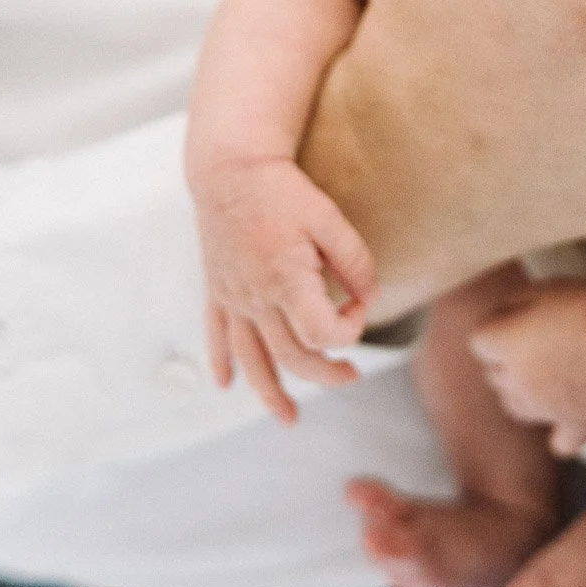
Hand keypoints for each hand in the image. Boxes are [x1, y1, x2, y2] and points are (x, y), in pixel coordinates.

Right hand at [198, 159, 375, 421]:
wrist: (229, 168)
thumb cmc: (280, 190)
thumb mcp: (329, 218)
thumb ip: (355, 261)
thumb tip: (369, 297)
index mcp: (285, 281)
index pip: (322, 332)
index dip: (349, 329)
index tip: (359, 304)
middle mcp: (255, 298)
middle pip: (291, 357)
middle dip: (325, 375)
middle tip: (350, 377)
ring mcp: (233, 297)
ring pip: (251, 359)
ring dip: (270, 393)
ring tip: (288, 418)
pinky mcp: (217, 288)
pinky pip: (216, 335)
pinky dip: (220, 362)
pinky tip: (225, 383)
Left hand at [471, 282, 585, 455]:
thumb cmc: (584, 304)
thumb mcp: (540, 289)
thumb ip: (509, 307)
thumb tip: (498, 321)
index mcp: (502, 346)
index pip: (478, 343)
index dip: (495, 329)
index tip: (514, 320)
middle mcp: (516, 383)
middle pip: (493, 375)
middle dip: (506, 359)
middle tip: (537, 340)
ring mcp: (544, 409)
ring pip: (514, 408)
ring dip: (521, 392)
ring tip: (545, 373)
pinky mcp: (576, 425)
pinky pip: (559, 442)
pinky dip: (559, 432)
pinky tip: (565, 417)